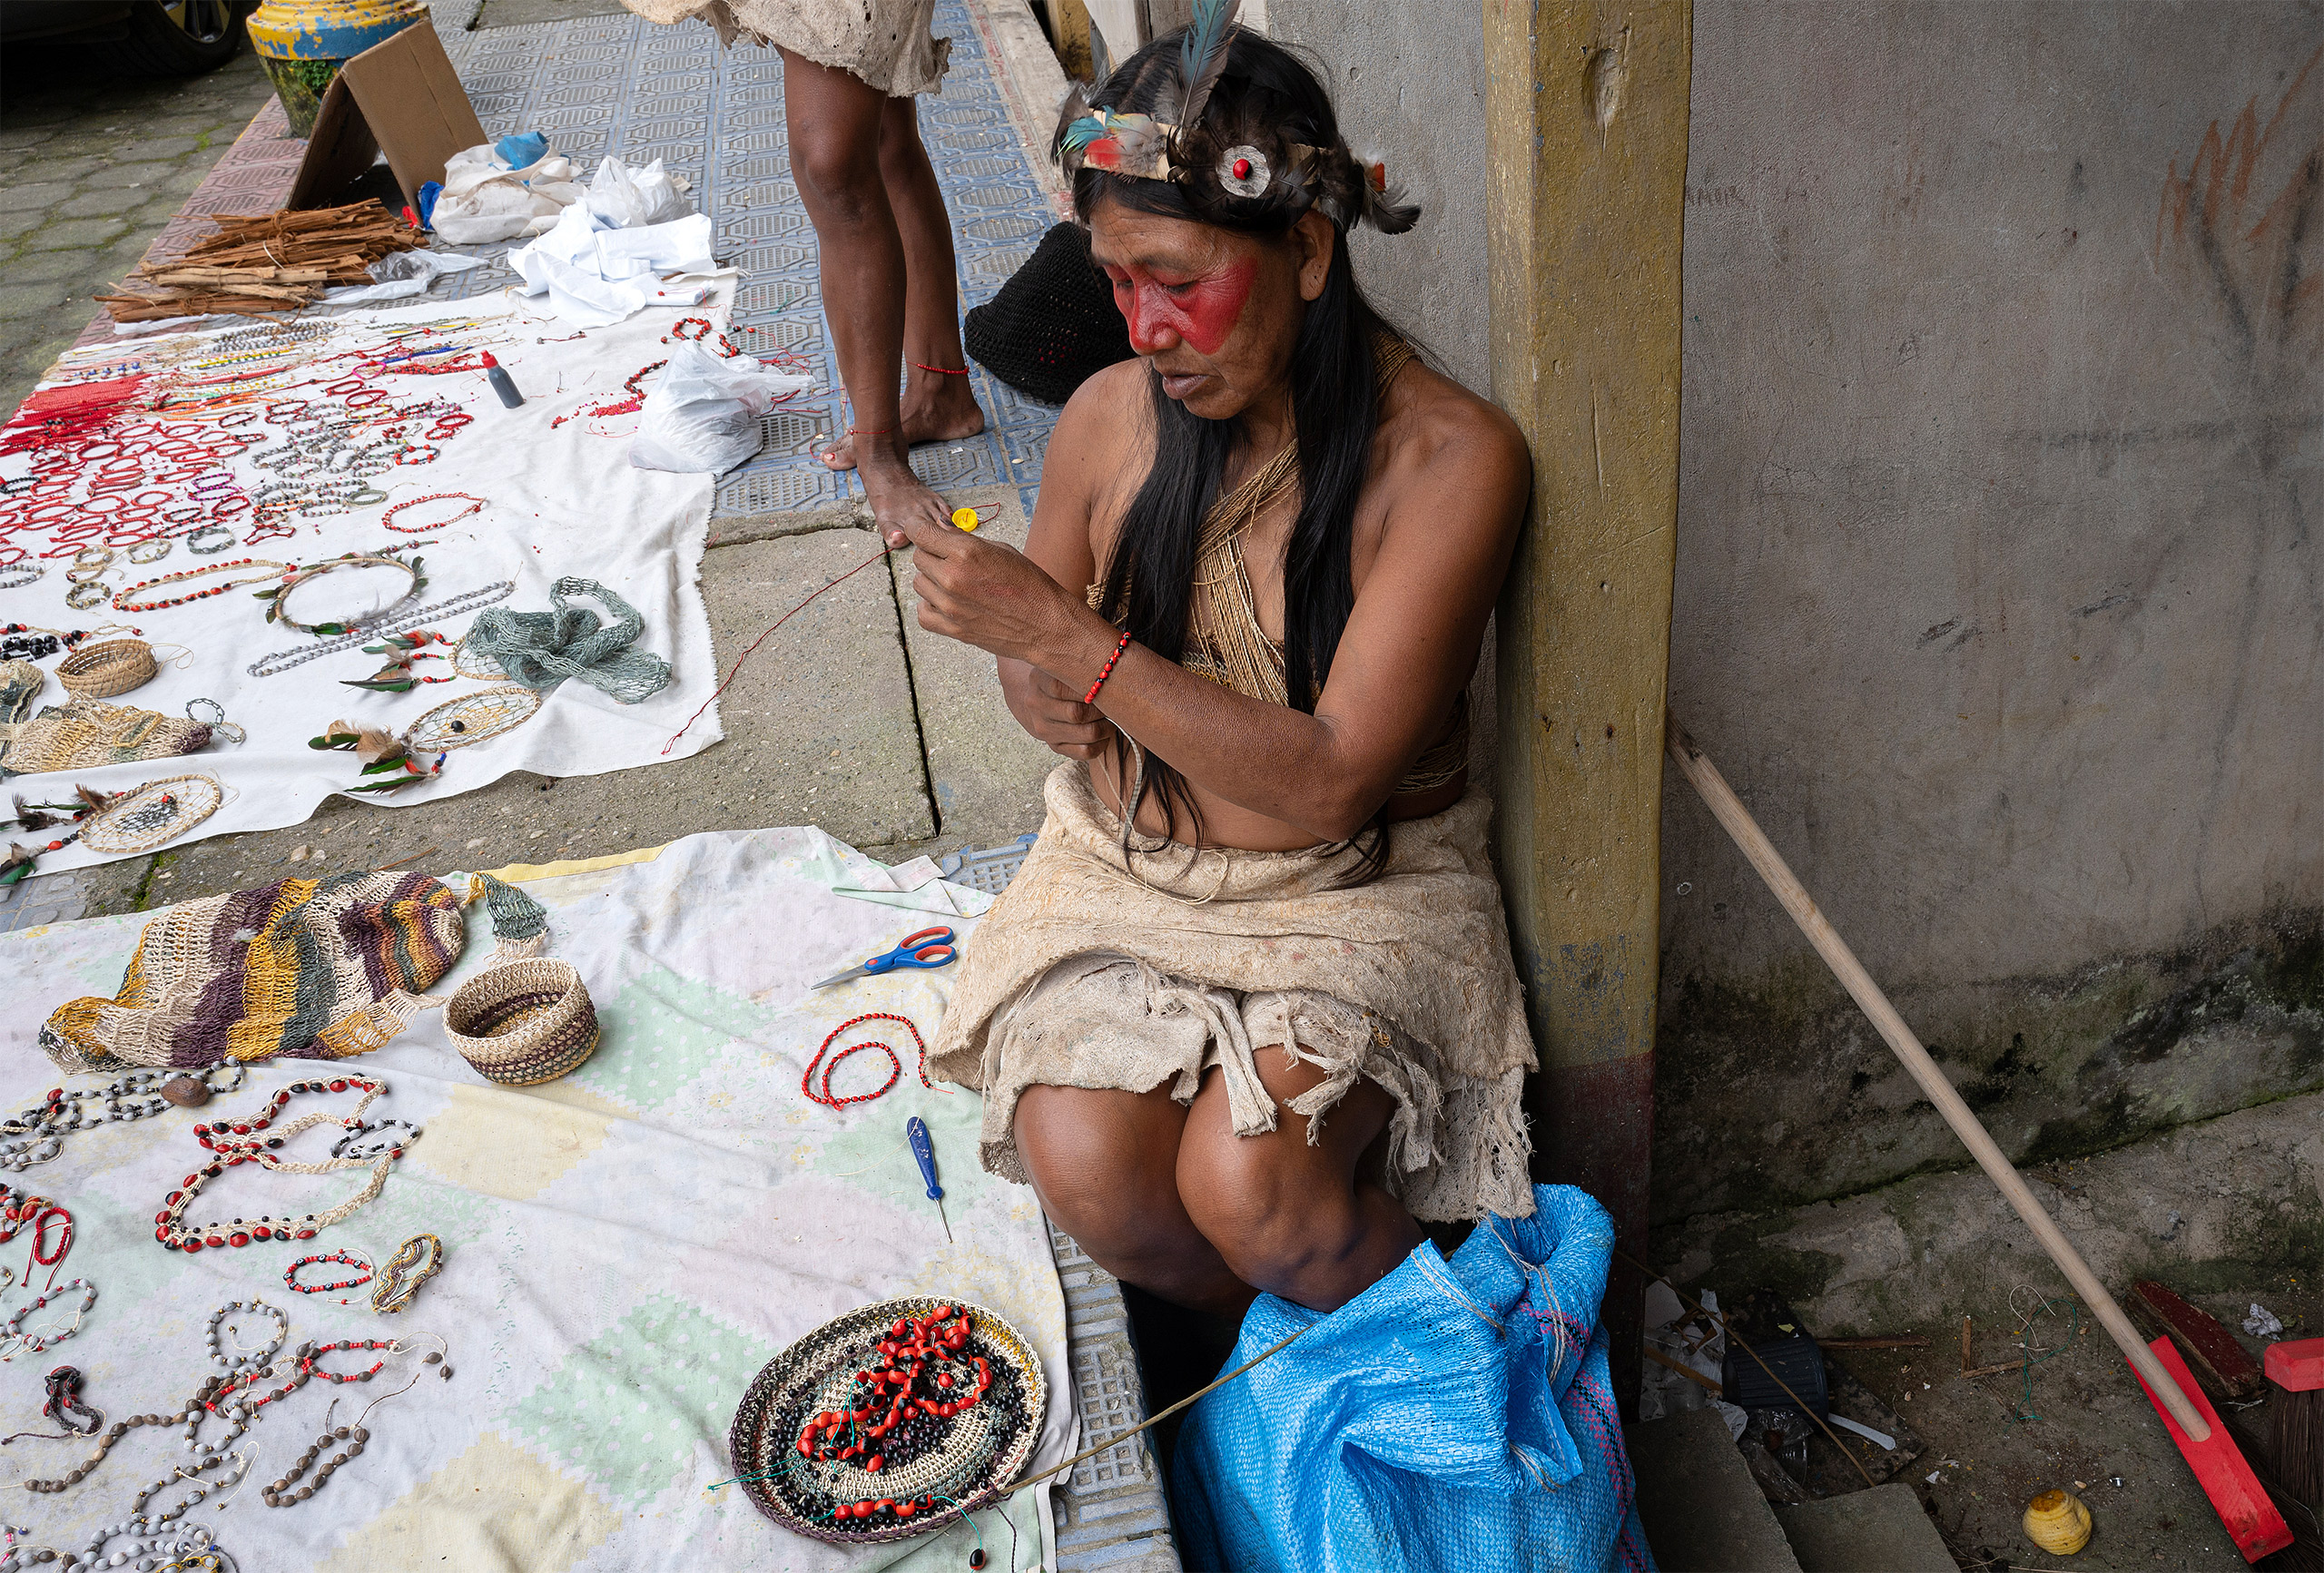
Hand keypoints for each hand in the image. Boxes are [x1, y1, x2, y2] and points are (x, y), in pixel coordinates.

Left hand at [898, 510, 1105, 671]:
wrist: (1047, 625)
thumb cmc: (1030, 585)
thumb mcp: (1000, 549)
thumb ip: (965, 539)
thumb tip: (941, 528)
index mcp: (966, 552)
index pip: (920, 532)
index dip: (919, 528)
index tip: (922, 530)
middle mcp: (952, 578)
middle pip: (918, 557)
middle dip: (931, 554)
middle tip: (951, 559)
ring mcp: (950, 606)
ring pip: (919, 584)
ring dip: (932, 580)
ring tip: (956, 582)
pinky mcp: (952, 629)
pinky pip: (923, 613)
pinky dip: (931, 606)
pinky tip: (949, 602)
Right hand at [1002, 661, 1115, 758]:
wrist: (1037, 698)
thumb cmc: (1062, 677)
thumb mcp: (1063, 664)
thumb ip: (1081, 663)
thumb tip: (1114, 665)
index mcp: (1039, 681)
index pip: (1065, 687)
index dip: (1092, 687)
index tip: (1108, 682)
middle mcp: (1037, 706)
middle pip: (1078, 713)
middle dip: (1102, 709)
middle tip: (1114, 702)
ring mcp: (1045, 729)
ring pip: (1087, 734)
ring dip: (1107, 726)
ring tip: (1112, 717)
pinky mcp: (1055, 746)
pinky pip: (1086, 751)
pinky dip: (1102, 743)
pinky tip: (1104, 733)